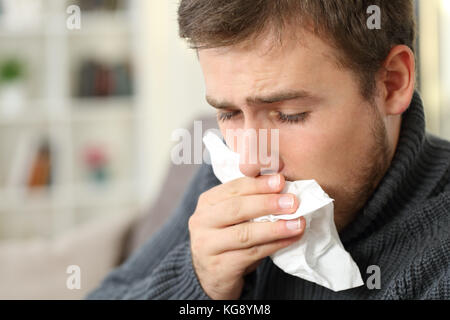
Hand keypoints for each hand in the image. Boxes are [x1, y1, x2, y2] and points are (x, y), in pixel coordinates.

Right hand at [189, 174, 305, 299]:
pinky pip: (250, 254)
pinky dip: (273, 245)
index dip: (258, 184)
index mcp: (207, 202)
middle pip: (236, 209)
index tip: (281, 180)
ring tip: (298, 223)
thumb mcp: (234, 216)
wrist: (211, 276)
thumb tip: (282, 183)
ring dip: (275, 228)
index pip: (233, 188)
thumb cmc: (229, 239)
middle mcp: (201, 221)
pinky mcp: (218, 267)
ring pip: (244, 234)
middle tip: (292, 202)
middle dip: (267, 204)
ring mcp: (206, 245)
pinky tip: (290, 240)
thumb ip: (251, 200)